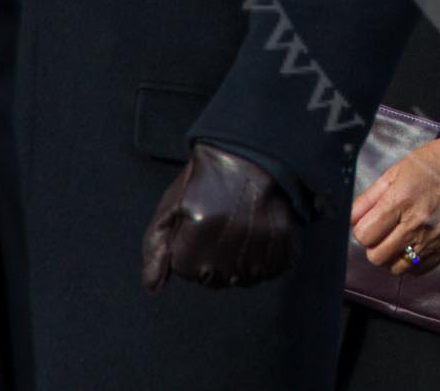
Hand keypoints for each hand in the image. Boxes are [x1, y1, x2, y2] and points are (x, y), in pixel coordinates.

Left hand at [141, 143, 299, 291]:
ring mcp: (262, 240)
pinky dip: (266, 262)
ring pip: (244, 279)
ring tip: (239, 235)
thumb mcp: (171, 205)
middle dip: (212, 263)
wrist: (252, 151)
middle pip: (215, 280)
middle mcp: (232, 238)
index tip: (197, 231)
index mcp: (201, 227)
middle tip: (219, 231)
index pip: (186, 271)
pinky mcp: (286, 238)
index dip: (188, 252)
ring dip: (239, 265)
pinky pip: (274, 270)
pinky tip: (259, 240)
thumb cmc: (207, 178)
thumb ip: (156, 247)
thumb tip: (153, 287)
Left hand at [351, 136, 439, 275]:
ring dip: (392, 255)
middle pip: (377, 256)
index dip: (362, 229)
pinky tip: (414, 244)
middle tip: (383, 230)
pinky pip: (419, 270)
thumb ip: (370, 197)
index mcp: (401, 200)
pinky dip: (411, 262)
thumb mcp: (398, 170)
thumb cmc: (436, 162)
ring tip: (399, 238)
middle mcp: (417, 223)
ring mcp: (434, 239)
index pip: (364, 235)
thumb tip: (351, 218)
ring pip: (396, 268)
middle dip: (375, 244)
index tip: (370, 222)